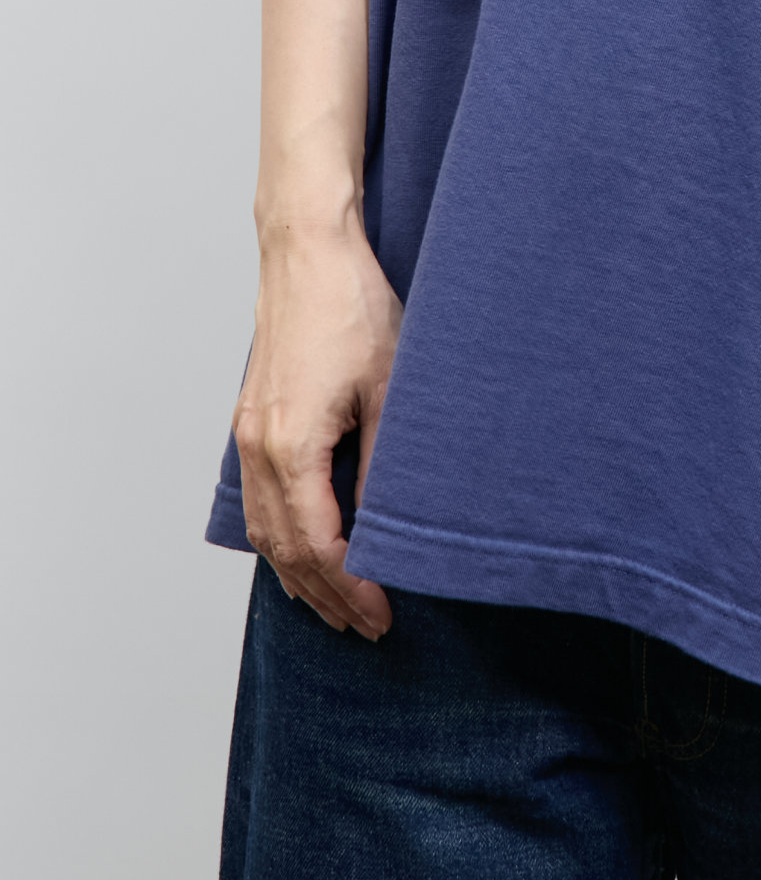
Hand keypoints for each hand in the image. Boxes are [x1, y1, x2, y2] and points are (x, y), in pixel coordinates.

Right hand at [234, 219, 400, 639]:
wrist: (308, 252)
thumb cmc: (353, 308)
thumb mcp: (391, 390)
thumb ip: (386, 463)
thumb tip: (392, 524)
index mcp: (292, 445)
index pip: (319, 546)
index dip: (352, 588)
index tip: (384, 614)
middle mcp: (259, 447)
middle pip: (285, 549)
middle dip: (327, 595)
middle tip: (366, 627)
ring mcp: (248, 433)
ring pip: (264, 530)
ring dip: (298, 574)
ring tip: (336, 607)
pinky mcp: (252, 419)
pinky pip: (258, 500)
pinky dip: (279, 539)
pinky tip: (302, 552)